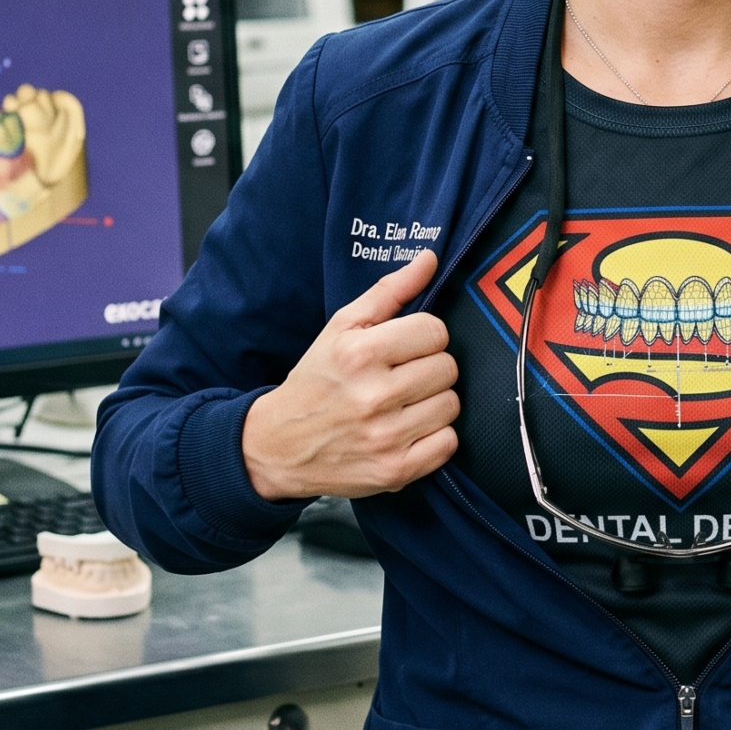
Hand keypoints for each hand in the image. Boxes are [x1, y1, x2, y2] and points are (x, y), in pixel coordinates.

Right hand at [243, 250, 459, 500]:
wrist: (278, 446)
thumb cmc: (315, 380)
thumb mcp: (341, 328)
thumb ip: (389, 291)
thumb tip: (431, 258)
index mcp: (359, 353)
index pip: (435, 331)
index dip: (424, 336)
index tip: (405, 346)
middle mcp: (373, 396)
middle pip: (448, 367)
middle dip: (429, 367)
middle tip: (402, 376)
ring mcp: (386, 437)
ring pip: (452, 404)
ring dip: (433, 402)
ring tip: (403, 403)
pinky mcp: (395, 471)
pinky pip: (448, 443)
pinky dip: (435, 437)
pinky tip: (408, 430)